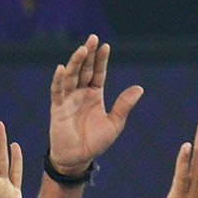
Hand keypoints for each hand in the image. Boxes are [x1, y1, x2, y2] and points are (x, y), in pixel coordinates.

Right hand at [47, 35, 142, 176]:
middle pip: (84, 69)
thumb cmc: (95, 142)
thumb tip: (140, 88)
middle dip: (88, 54)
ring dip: (75, 63)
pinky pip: (57, 92)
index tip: (106, 46)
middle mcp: (81, 93)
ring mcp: (68, 99)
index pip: (98, 73)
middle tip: (92, 38)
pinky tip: (61, 68)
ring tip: (82, 50)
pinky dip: (58, 80)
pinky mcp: (57, 108)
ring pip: (71, 76)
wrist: (77, 159)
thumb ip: (124, 106)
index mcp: (95, 95)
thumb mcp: (114, 124)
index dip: (101, 60)